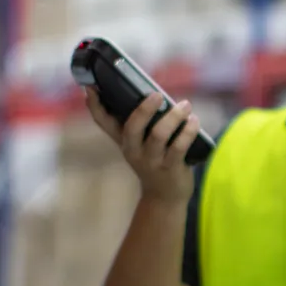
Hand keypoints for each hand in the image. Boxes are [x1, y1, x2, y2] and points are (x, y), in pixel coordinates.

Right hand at [84, 87, 197, 203]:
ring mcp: (151, 160)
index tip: (90, 89)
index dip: (95, 106)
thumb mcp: (141, 144)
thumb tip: (152, 91)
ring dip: (174, 117)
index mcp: (124, 140)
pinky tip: (194, 121)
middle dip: (144, 108)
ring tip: (185, 105)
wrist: (165, 196)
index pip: (103, 122)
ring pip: (159, 134)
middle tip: (158, 94)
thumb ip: (141, 123)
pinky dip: (188, 131)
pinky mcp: (170, 168)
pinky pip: (179, 146)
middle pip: (132, 126)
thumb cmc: (155, 161)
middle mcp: (133, 150)